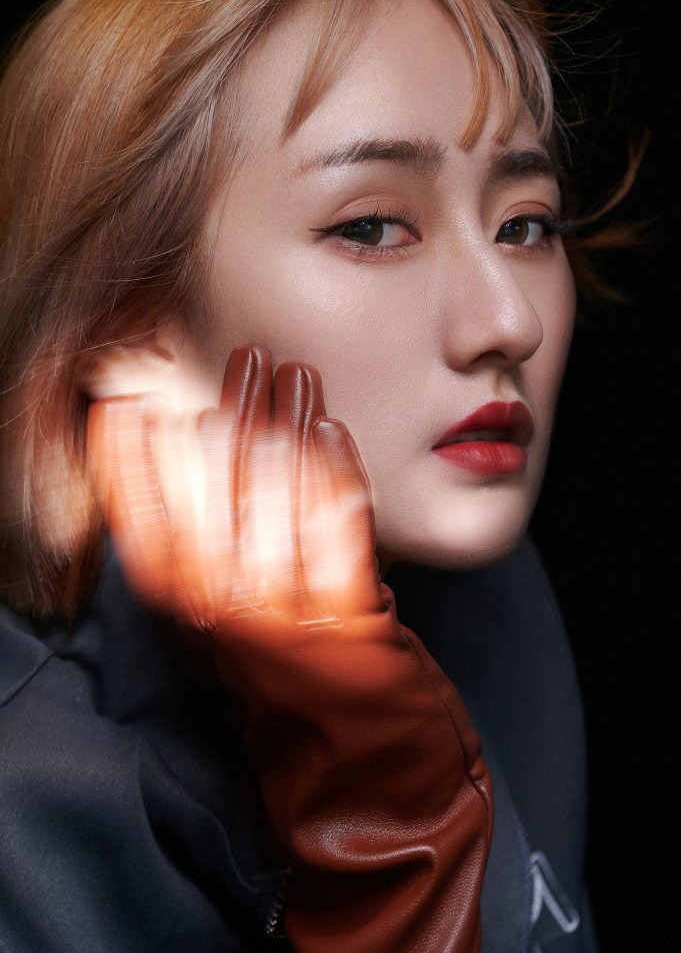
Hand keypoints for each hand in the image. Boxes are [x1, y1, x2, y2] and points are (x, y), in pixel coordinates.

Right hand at [87, 344, 491, 952]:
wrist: (357, 759)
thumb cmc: (289, 673)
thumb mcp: (231, 612)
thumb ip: (207, 548)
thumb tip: (195, 453)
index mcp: (186, 614)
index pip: (143, 526)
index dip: (130, 460)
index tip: (129, 402)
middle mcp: (225, 617)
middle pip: (215, 496)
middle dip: (231, 414)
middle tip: (247, 356)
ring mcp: (286, 623)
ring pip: (277, 504)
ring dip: (287, 427)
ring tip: (294, 372)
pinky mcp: (347, 629)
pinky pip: (338, 538)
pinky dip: (335, 476)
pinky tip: (333, 428)